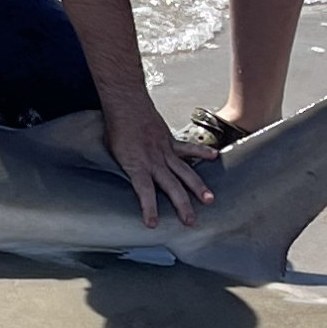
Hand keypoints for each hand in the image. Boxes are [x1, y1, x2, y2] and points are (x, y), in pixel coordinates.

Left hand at [103, 96, 216, 228]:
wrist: (125, 104)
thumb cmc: (117, 129)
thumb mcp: (112, 154)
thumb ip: (125, 169)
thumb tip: (125, 182)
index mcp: (137, 165)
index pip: (144, 191)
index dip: (149, 208)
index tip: (153, 224)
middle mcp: (154, 160)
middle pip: (171, 186)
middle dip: (182, 205)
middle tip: (190, 221)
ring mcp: (165, 151)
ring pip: (184, 171)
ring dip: (198, 187)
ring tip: (209, 199)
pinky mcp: (171, 141)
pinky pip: (188, 148)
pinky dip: (202, 152)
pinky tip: (214, 157)